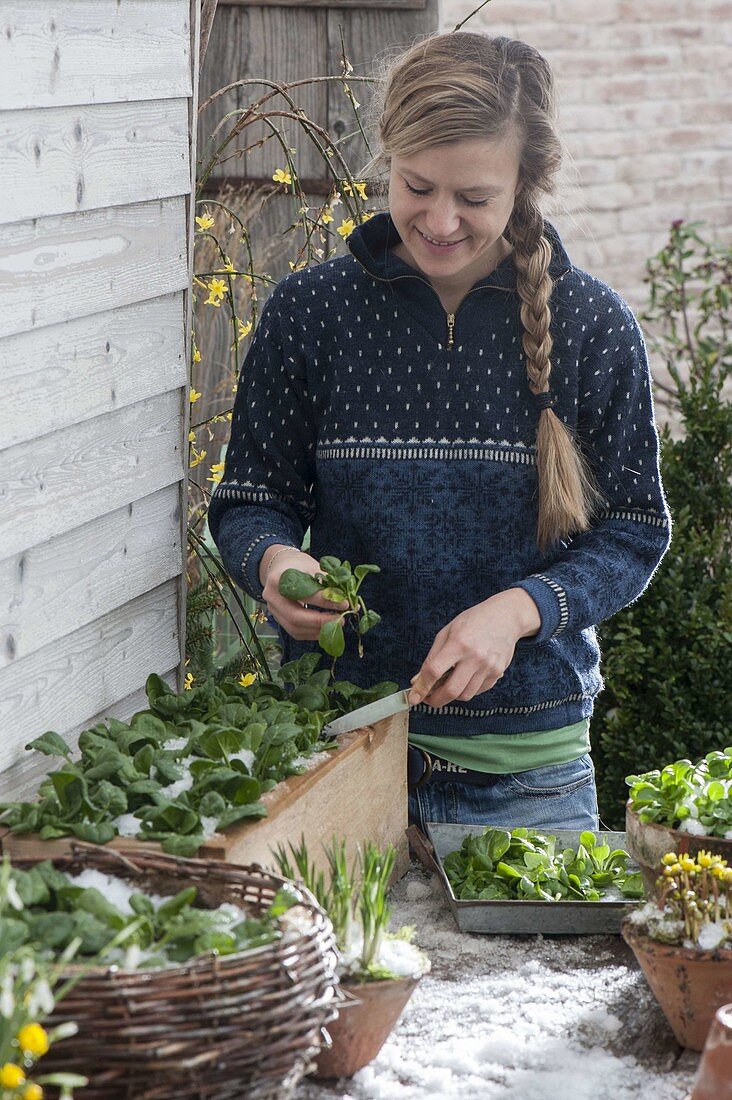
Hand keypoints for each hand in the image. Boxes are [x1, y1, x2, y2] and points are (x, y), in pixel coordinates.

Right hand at [260, 547, 348, 641]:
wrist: (281, 566)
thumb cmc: (299, 565)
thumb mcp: (313, 567)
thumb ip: (328, 583)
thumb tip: (347, 601)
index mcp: (278, 578)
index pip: (304, 594)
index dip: (326, 601)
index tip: (345, 603)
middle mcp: (271, 596)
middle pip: (295, 616)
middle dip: (321, 621)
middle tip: (340, 620)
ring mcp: (273, 609)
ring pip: (294, 628)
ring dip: (317, 630)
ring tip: (335, 625)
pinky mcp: (278, 618)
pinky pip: (294, 632)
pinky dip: (311, 633)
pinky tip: (325, 629)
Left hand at [407, 589, 540, 707]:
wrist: (506, 617)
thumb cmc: (473, 621)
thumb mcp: (447, 632)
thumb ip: (432, 657)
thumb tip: (418, 680)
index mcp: (458, 643)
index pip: (435, 671)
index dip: (421, 687)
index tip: (413, 698)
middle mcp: (475, 657)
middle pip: (451, 690)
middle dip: (436, 701)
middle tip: (428, 699)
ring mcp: (488, 667)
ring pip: (465, 695)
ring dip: (452, 695)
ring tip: (447, 685)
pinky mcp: (497, 673)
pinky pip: (478, 691)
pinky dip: (467, 689)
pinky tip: (464, 678)